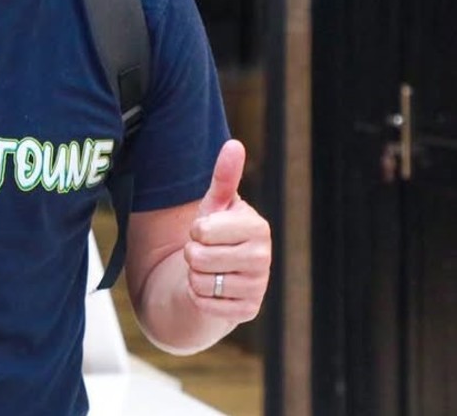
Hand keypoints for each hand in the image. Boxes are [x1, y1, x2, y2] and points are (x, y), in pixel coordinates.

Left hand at [183, 139, 271, 322]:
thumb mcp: (215, 205)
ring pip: (200, 282)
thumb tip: (234, 144)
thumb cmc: (216, 233)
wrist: (218, 274)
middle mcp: (264, 257)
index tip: (206, 230)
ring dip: (194, 277)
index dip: (196, 231)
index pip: (203, 230)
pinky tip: (213, 290)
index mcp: (258, 227)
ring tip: (209, 270)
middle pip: (198, 258)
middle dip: (192, 255)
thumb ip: (224, 177)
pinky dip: (199, 298)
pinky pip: (204, 304)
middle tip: (205, 252)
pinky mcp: (248, 312)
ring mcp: (258, 287)